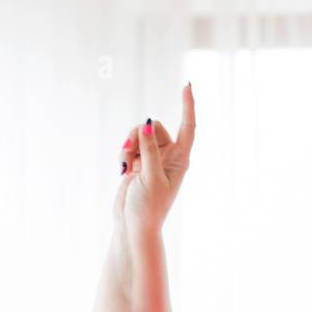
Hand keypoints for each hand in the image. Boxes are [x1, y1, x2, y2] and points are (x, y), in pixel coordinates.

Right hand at [112, 83, 196, 233]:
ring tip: (126, 165)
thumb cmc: (148, 206)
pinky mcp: (137, 163)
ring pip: (140, 134)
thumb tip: (149, 123)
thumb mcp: (150, 176)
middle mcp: (169, 157)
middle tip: (130, 149)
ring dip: (129, 145)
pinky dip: (123, 154)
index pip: (188, 127)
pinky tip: (122, 170)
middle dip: (140, 133)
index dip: (188, 106)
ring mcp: (152, 159)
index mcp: (180, 160)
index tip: (186, 86)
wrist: (133, 225)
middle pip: (155, 127)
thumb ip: (149, 149)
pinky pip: (129, 145)